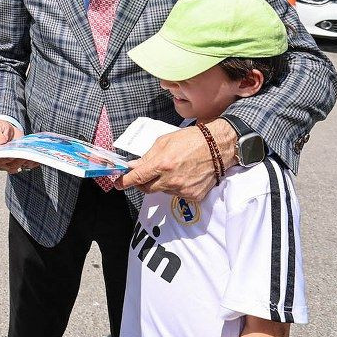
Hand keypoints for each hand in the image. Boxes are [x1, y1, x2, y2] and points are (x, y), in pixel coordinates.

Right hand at [0, 119, 38, 173]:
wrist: (7, 129)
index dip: (6, 157)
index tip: (13, 152)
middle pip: (8, 165)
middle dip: (17, 160)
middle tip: (25, 152)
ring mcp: (7, 163)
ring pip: (16, 167)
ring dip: (24, 162)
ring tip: (30, 153)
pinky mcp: (16, 163)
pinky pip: (23, 166)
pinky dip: (29, 163)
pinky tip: (34, 158)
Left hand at [114, 120, 236, 200]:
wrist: (218, 146)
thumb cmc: (191, 140)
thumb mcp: (164, 142)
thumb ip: (147, 157)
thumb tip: (133, 166)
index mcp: (162, 164)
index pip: (137, 178)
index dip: (125, 181)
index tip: (118, 183)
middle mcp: (172, 180)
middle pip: (147, 188)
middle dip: (142, 182)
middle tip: (145, 174)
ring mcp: (183, 190)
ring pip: (163, 191)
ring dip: (162, 183)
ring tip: (174, 169)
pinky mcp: (194, 196)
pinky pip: (178, 194)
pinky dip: (177, 187)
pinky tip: (184, 175)